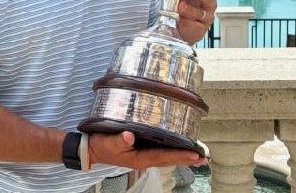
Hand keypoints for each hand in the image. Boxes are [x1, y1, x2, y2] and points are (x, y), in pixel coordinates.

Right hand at [88, 131, 206, 169]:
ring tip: (196, 154)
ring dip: (181, 155)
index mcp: (140, 158)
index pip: (164, 157)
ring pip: (167, 156)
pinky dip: (172, 149)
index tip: (195, 155)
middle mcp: (145, 158)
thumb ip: (119, 140)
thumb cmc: (101, 145)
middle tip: (203, 157)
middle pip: (170, 159)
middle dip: (186, 158)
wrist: (92, 149)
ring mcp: (144, 155)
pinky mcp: (141, 149)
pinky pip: (160, 151)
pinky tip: (177, 145)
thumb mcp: (108, 142)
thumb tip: (129, 136)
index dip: (180, 155)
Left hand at [177, 0, 235, 44]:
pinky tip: (180, 18)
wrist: (179, 27)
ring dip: (190, 9)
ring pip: (200, 12)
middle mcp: (209, 4)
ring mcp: (206, 17)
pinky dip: (186, 20)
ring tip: (181, 6)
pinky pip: (193, 24)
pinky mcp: (200, 28)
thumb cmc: (184, 6)